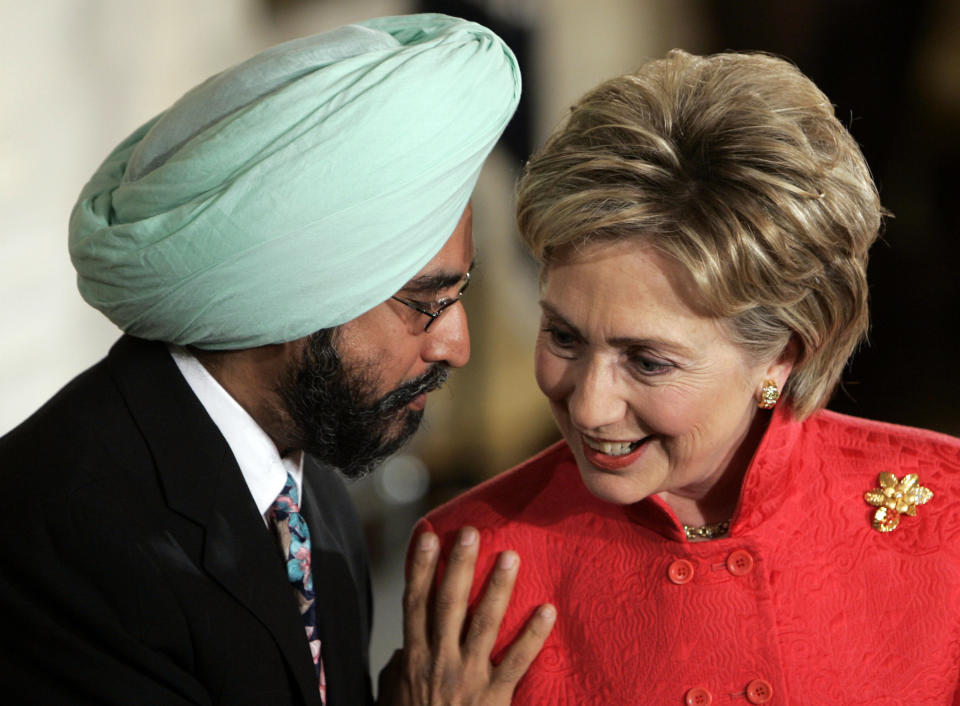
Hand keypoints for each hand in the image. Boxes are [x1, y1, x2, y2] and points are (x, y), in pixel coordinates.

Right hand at [379, 526, 555, 704]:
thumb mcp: (393, 698)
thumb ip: (399, 669)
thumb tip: (404, 646)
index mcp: (413, 658)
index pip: (414, 603)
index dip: (418, 567)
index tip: (427, 535)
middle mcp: (438, 661)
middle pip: (447, 604)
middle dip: (458, 565)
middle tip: (472, 532)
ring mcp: (467, 678)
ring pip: (483, 624)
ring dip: (497, 588)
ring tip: (511, 556)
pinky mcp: (494, 698)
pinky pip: (517, 662)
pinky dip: (533, 636)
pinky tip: (547, 610)